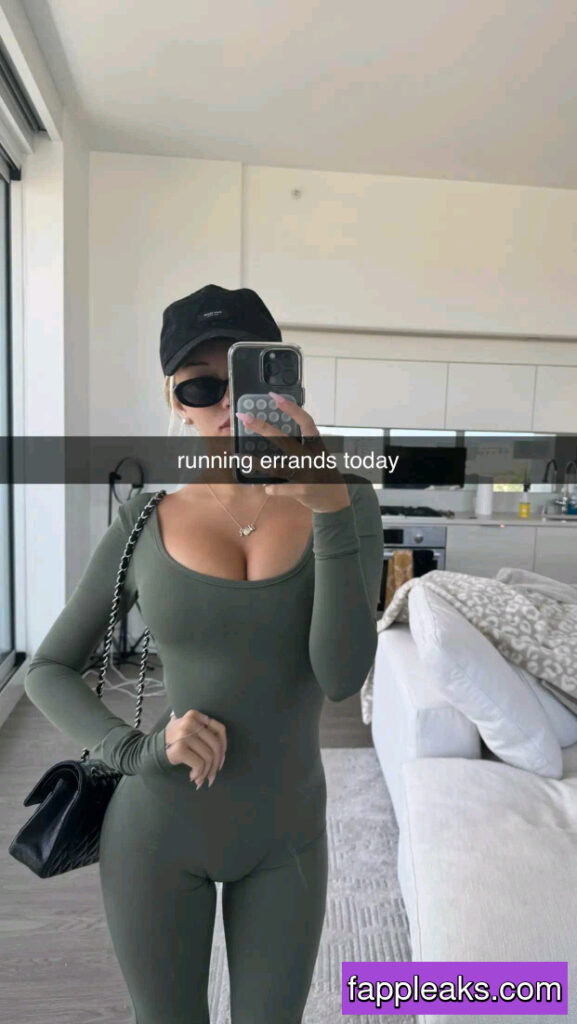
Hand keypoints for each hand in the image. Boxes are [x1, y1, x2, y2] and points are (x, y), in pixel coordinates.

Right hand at [164, 709, 226, 788]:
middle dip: (217, 764)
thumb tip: (222, 754)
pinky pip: (199, 764)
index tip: (221, 759)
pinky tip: (193, 776)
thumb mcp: (188, 729)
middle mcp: (190, 722)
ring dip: (206, 772)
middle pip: (216, 745)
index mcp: (195, 715)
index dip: (224, 746)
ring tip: (201, 778)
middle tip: (212, 776)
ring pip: (208, 756)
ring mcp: (184, 734)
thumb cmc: (174, 742)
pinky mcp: (179, 748)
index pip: (220, 729)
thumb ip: (204, 733)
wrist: (151, 750)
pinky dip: (198, 773)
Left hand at [236, 393, 350, 513]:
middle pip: (285, 440)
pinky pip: (281, 488)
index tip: (274, 396)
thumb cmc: (322, 472)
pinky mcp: (303, 490)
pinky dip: (272, 488)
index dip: (290, 408)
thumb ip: (302, 445)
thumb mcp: (318, 454)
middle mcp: (312, 457)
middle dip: (263, 428)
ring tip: (241, 457)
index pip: (305, 422)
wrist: (335, 498)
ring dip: (258, 463)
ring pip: (278, 466)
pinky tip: (266, 487)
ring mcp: (308, 474)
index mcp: (316, 445)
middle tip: (245, 418)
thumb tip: (276, 434)